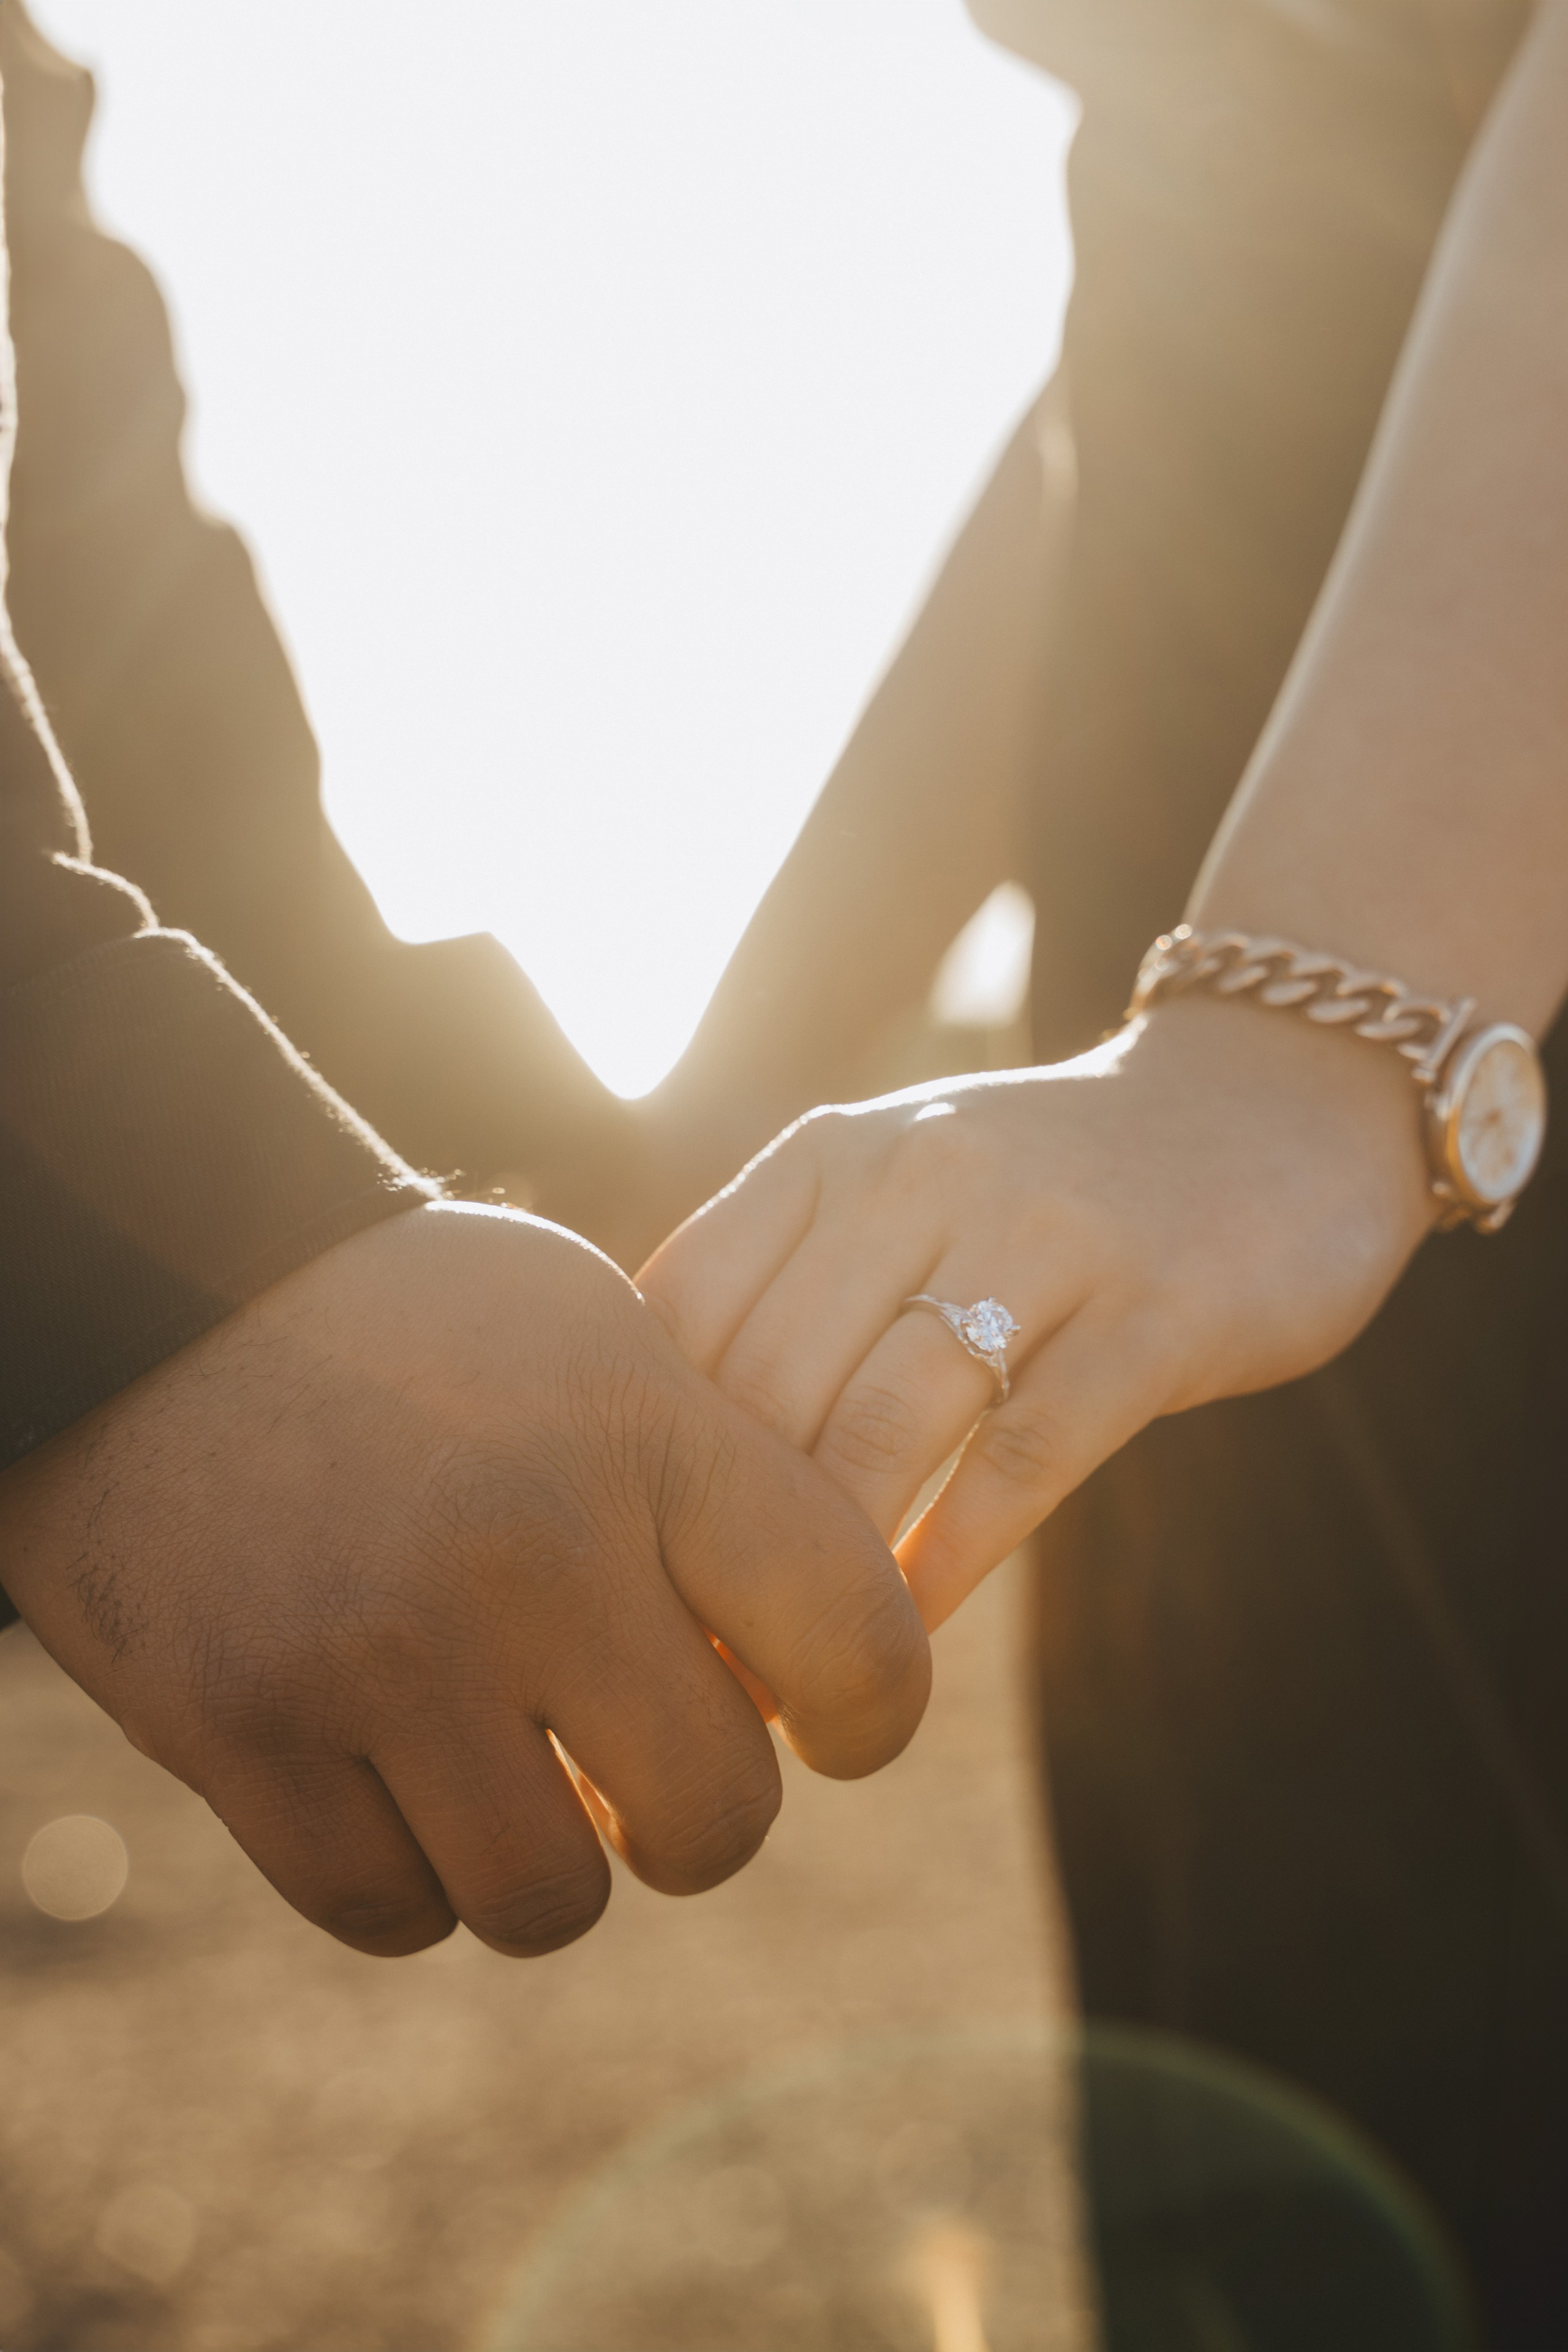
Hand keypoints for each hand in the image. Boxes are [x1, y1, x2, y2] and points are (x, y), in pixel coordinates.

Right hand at [0, 1203, 927, 1956]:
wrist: (158, 1282)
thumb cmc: (415, 1320)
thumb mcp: (598, 1339)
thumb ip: (715, 1488)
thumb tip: (825, 1667)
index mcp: (638, 1432)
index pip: (857, 1638)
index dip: (876, 1716)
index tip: (834, 1725)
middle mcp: (522, 1550)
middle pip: (715, 1817)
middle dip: (703, 1815)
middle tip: (651, 1761)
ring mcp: (373, 1654)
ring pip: (548, 1900)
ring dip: (553, 1862)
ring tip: (516, 1773)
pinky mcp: (238, 1729)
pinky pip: (389, 1911)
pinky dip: (415, 1877)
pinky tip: (403, 1786)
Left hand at [638, 999, 1437, 1628]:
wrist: (1274, 1103)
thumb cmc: (1043, 1186)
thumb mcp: (892, 1188)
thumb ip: (778, 1285)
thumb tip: (637, 1450)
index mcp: (830, 1154)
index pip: (680, 1311)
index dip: (640, 1453)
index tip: (632, 1564)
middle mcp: (918, 1175)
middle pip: (766, 1385)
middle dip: (721, 1535)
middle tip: (702, 1656)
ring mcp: (1043, 1238)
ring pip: (880, 1427)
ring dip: (829, 1568)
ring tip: (802, 1669)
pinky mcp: (1155, 1312)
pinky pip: (1021, 1459)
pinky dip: (951, 1556)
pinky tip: (911, 1624)